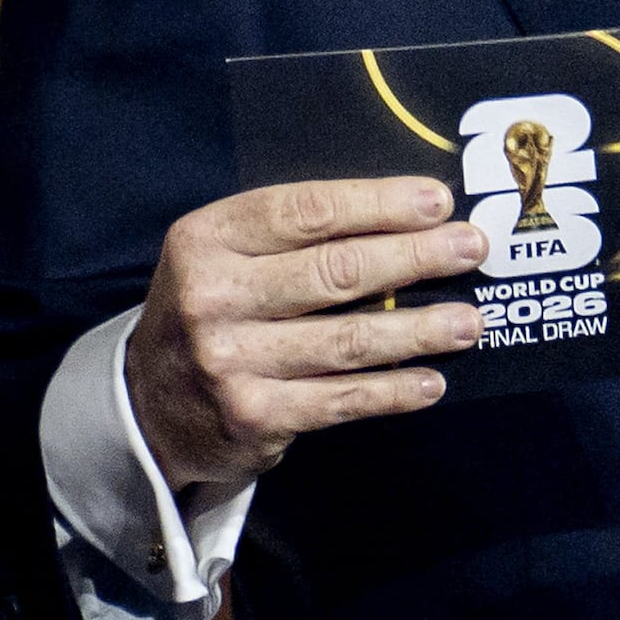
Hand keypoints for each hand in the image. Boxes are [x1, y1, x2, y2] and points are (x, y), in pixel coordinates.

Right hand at [126, 176, 485, 493]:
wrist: (148, 405)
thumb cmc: (208, 311)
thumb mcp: (222, 255)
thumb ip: (291, 236)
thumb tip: (403, 218)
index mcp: (206, 239)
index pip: (306, 211)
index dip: (379, 204)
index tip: (436, 203)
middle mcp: (212, 297)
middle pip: (336, 271)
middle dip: (416, 257)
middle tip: (472, 249)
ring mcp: (231, 361)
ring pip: (348, 339)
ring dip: (419, 329)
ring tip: (469, 320)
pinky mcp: (253, 416)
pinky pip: (341, 400)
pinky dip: (393, 391)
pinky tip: (431, 382)